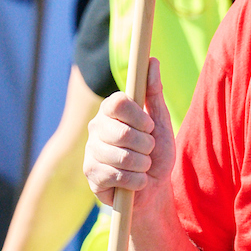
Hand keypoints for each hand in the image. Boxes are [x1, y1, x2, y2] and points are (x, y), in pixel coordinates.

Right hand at [84, 57, 173, 203]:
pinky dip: (135, 181)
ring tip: (142, 166)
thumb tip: (152, 61)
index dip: (137, 116)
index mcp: (111, 110)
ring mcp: (90, 151)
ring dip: (142, 165)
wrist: (153, 189)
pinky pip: (117, 176)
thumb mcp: (160, 121)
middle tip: (149, 150)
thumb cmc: (156, 152)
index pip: (117, 102)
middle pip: (121, 132)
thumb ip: (154, 92)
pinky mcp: (90, 175)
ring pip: (121, 157)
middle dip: (145, 145)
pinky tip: (135, 181)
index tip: (149, 126)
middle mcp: (96, 127)